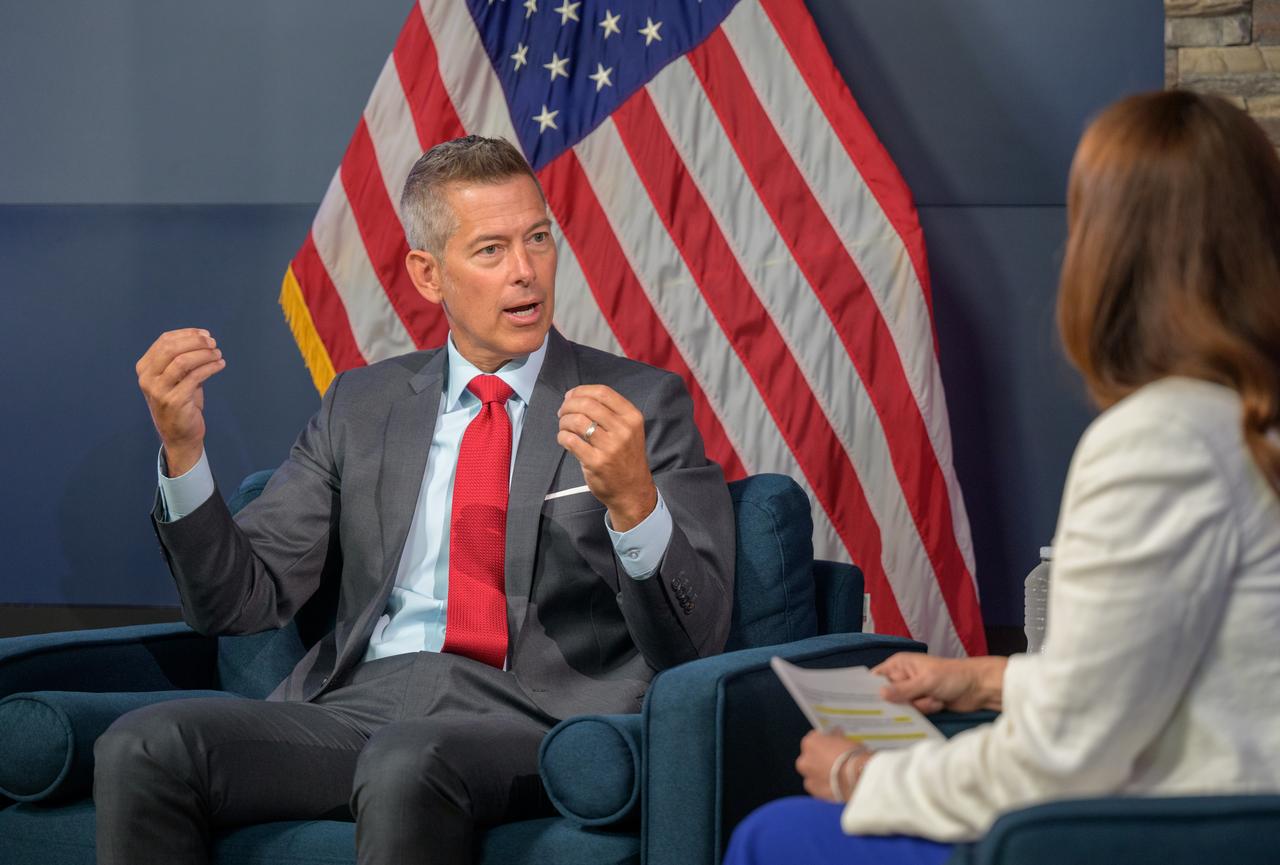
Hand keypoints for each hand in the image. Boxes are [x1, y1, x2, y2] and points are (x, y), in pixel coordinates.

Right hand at [136, 328, 224, 475]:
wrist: (179, 435)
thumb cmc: (180, 403)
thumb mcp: (176, 377)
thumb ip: (182, 358)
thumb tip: (202, 338)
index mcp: (144, 368)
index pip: (164, 340)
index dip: (187, 333)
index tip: (205, 334)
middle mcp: (147, 378)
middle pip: (171, 348)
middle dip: (195, 342)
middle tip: (213, 343)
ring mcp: (158, 390)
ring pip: (182, 361)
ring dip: (204, 354)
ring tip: (218, 354)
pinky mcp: (174, 401)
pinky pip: (195, 376)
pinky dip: (210, 367)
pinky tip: (220, 365)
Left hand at [556, 384, 656, 530]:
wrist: (632, 490)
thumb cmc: (626, 457)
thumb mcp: (629, 430)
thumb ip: (609, 412)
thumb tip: (575, 397)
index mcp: (632, 417)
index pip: (603, 392)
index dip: (581, 391)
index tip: (570, 396)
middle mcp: (623, 429)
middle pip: (587, 405)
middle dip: (568, 405)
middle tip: (562, 412)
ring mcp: (610, 446)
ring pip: (577, 421)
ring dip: (564, 421)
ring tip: (564, 426)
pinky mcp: (596, 462)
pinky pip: (570, 440)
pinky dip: (562, 436)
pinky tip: (564, 439)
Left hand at [796, 729, 870, 801]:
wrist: (858, 777)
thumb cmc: (853, 756)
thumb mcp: (845, 739)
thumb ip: (835, 738)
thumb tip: (836, 736)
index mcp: (810, 742)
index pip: (815, 739)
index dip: (825, 742)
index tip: (832, 746)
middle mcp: (804, 759)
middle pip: (811, 757)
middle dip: (820, 759)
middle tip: (835, 762)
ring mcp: (808, 776)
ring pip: (812, 773)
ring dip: (820, 773)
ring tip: (837, 776)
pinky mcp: (814, 791)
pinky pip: (817, 786)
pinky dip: (824, 786)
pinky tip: (836, 785)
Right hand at [872, 653, 1006, 713]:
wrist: (978, 687)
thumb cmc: (952, 676)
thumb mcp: (925, 681)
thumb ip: (902, 690)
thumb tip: (879, 694)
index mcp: (899, 664)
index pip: (876, 677)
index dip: (868, 689)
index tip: (863, 703)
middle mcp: (902, 677)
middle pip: (887, 695)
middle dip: (900, 702)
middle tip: (912, 702)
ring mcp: (912, 691)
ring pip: (902, 707)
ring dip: (919, 706)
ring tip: (934, 699)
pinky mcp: (922, 703)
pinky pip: (914, 713)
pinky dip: (926, 710)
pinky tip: (938, 704)